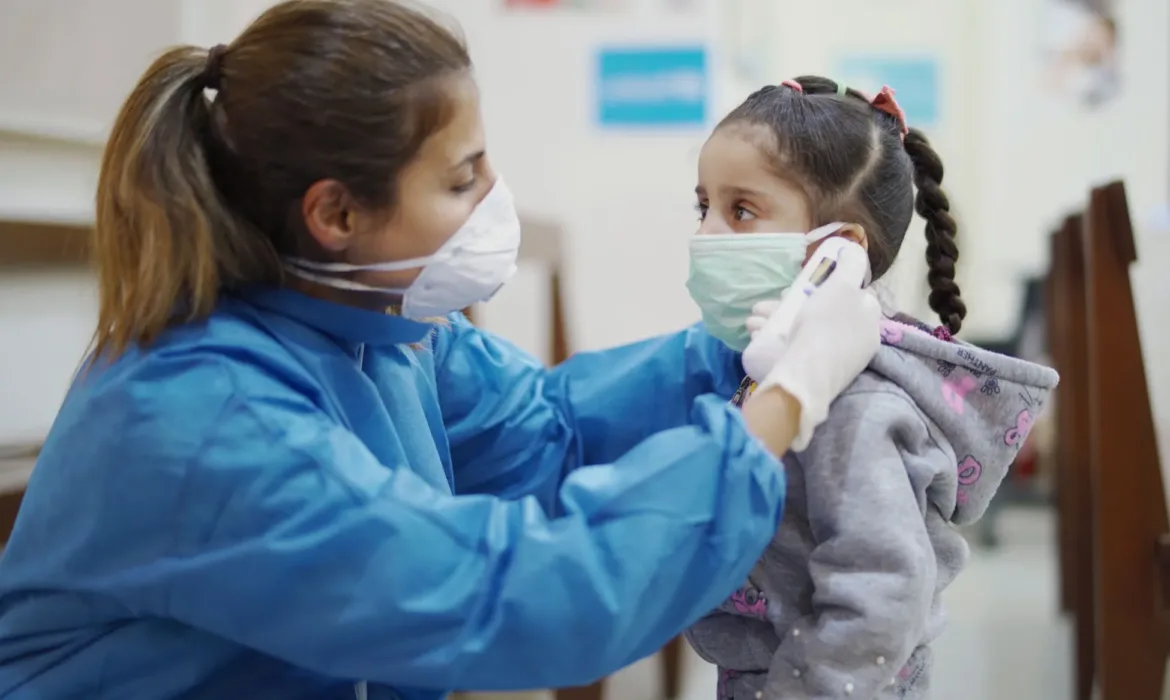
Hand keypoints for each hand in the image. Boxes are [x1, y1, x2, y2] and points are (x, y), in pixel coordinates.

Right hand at [749, 244, 881, 449]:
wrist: (807, 374)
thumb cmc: (825, 324)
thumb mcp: (843, 286)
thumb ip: (852, 265)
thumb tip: (854, 249)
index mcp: (868, 322)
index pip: (853, 296)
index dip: (828, 286)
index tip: (805, 285)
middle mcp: (856, 342)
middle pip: (823, 314)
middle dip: (793, 304)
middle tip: (770, 303)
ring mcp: (836, 362)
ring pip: (803, 332)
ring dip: (776, 321)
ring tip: (752, 321)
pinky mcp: (814, 376)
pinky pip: (795, 350)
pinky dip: (776, 340)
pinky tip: (756, 336)